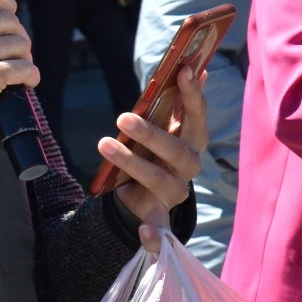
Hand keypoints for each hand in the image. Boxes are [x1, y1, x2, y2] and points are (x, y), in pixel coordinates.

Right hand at [0, 0, 38, 160]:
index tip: (8, 22)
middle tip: (14, 56)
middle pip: (10, 20)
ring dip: (25, 59)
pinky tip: (25, 84)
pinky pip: (25, 67)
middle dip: (18, 38)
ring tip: (17, 72)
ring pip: (20, 43)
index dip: (6, 5)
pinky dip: (31, 76)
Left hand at [105, 66, 205, 251]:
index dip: (193, 94)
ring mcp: (176, 191)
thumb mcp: (163, 127)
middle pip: (178, 149)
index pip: (197, 114)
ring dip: (133, 163)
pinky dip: (156, 234)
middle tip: (124, 117)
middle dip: (153, 133)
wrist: (146, 195)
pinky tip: (145, 234)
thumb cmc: (154, 152)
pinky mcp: (160, 216)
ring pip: (160, 179)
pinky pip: (162, 229)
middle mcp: (189, 164)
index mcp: (193, 140)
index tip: (184, 70)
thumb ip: (176, 104)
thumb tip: (194, 67)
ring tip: (104, 143)